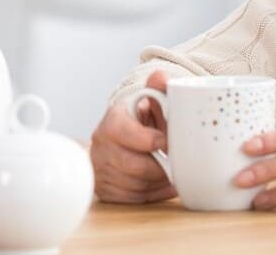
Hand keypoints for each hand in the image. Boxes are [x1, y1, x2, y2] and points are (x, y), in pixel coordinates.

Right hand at [90, 69, 175, 203]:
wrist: (117, 144)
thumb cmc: (140, 124)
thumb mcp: (149, 105)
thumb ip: (158, 92)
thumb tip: (160, 76)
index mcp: (112, 121)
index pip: (121, 131)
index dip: (148, 140)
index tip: (167, 143)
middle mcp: (101, 145)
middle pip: (133, 165)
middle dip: (159, 167)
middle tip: (175, 163)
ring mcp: (100, 168)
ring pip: (136, 185)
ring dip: (159, 182)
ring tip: (171, 173)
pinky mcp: (105, 190)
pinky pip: (133, 198)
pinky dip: (153, 194)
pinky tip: (161, 184)